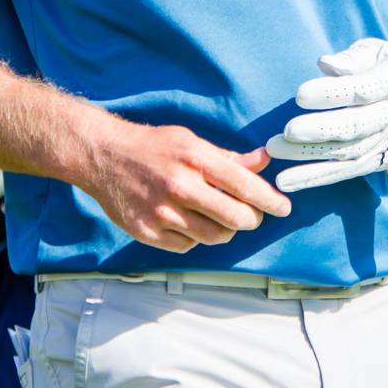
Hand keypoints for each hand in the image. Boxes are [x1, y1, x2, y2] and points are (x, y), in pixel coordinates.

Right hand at [82, 116, 291, 252]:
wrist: (104, 157)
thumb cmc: (152, 146)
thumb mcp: (191, 141)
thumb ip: (229, 157)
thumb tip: (264, 160)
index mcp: (195, 160)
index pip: (245, 186)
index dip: (270, 200)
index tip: (283, 208)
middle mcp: (180, 187)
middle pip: (235, 219)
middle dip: (251, 219)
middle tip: (252, 215)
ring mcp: (163, 213)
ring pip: (214, 237)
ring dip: (225, 231)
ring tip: (219, 216)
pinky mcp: (148, 233)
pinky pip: (188, 246)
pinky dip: (196, 237)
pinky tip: (189, 220)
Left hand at [265, 38, 387, 194]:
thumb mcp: (379, 51)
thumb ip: (353, 57)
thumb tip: (325, 65)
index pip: (361, 91)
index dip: (331, 94)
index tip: (299, 94)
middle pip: (353, 127)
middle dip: (318, 130)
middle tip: (285, 130)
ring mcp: (386, 142)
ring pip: (346, 153)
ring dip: (309, 157)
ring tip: (274, 153)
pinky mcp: (378, 161)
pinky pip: (345, 173)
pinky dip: (314, 178)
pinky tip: (286, 182)